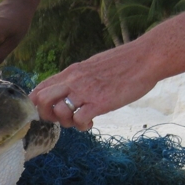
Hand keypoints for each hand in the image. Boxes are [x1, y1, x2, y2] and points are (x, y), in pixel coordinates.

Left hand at [29, 44, 154, 130]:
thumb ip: (78, 78)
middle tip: (64, 118)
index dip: (39, 104)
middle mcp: (74, 80)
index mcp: (71, 72)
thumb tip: (69, 91)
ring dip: (66, 122)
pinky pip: (79, 120)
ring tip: (79, 121)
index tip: (52, 110)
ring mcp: (86, 91)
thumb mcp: (92, 66)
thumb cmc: (123, 63)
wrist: (145, 58)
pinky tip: (91, 123)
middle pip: (41, 100)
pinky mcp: (100, 102)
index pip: (39, 88)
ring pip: (58, 111)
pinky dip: (82, 126)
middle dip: (48, 115)